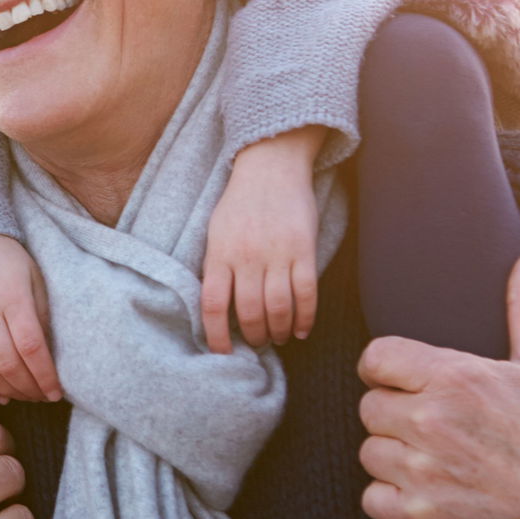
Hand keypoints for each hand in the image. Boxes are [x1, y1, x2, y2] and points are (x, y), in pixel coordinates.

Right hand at [0, 233, 60, 402]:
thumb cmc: (7, 258)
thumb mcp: (35, 278)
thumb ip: (42, 315)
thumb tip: (50, 355)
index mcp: (12, 298)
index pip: (31, 347)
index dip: (45, 375)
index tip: (57, 392)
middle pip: (9, 364)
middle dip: (30, 389)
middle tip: (44, 396)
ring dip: (9, 391)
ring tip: (26, 396)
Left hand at [200, 127, 322, 352]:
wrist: (270, 167)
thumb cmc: (239, 202)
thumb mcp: (215, 231)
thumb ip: (216, 265)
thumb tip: (216, 306)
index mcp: (219, 253)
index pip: (212, 304)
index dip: (216, 335)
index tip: (222, 352)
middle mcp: (246, 256)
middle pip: (249, 311)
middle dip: (254, 336)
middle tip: (258, 343)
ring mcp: (277, 253)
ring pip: (279, 308)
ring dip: (279, 331)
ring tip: (278, 338)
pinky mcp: (303, 249)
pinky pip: (306, 293)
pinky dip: (305, 317)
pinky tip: (302, 329)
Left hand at [356, 247, 519, 518]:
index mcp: (459, 378)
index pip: (375, 357)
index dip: (391, 371)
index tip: (413, 384)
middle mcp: (435, 422)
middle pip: (369, 407)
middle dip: (398, 416)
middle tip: (438, 427)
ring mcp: (426, 473)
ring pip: (371, 453)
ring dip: (397, 459)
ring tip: (441, 459)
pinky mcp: (422, 516)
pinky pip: (374, 498)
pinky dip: (396, 500)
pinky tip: (434, 492)